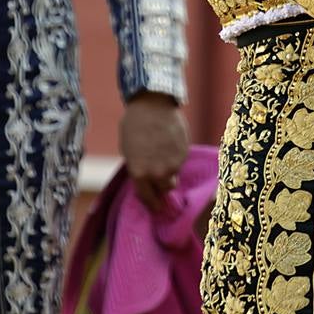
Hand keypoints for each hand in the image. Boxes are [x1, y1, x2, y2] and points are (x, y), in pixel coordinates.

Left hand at [120, 91, 188, 211]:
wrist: (153, 105)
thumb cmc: (135, 126)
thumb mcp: (129, 150)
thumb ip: (139, 168)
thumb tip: (147, 180)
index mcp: (140, 173)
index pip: (148, 198)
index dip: (152, 204)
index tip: (156, 208)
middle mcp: (158, 173)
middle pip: (166, 189)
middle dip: (162, 185)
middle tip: (160, 178)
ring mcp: (174, 163)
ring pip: (175, 175)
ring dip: (170, 171)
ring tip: (163, 155)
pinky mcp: (184, 153)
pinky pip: (180, 162)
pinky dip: (176, 158)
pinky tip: (169, 145)